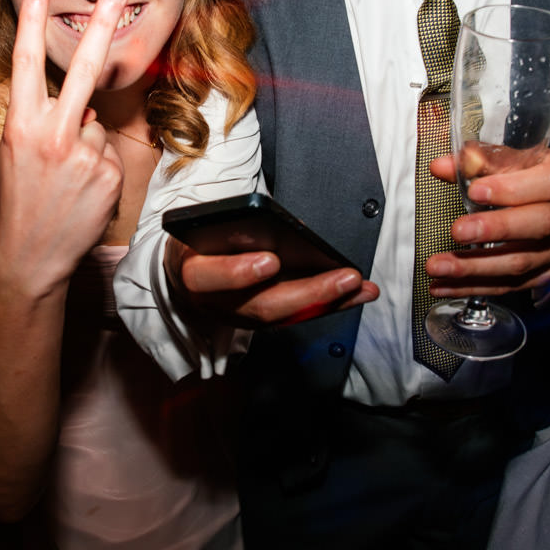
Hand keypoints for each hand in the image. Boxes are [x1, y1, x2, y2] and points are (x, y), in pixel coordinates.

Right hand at [0, 0, 123, 296]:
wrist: (30, 258)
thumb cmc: (18, 202)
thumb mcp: (14, 154)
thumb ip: (41, 121)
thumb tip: (79, 104)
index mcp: (20, 127)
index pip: (26, 65)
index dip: (31, 24)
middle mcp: (53, 136)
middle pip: (82, 70)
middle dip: (99, 26)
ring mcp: (85, 157)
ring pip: (96, 126)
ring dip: (87, 145)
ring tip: (66, 180)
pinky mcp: (109, 176)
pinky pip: (109, 154)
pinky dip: (100, 168)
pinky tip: (82, 192)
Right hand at [166, 237, 378, 328]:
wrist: (187, 275)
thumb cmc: (200, 242)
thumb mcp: (206, 227)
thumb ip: (237, 227)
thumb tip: (292, 228)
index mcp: (191, 271)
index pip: (207, 276)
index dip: (238, 272)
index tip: (271, 261)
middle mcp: (214, 303)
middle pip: (261, 305)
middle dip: (308, 293)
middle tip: (345, 278)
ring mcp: (238, 317)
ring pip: (284, 317)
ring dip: (328, 302)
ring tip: (362, 286)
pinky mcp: (260, 322)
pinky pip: (295, 317)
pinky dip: (328, 304)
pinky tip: (358, 292)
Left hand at [424, 148, 549, 298]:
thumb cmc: (549, 184)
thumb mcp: (526, 162)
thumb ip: (484, 161)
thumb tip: (442, 166)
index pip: (548, 182)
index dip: (511, 187)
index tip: (475, 190)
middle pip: (540, 224)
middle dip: (496, 229)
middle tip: (458, 230)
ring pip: (521, 263)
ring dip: (475, 267)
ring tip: (438, 265)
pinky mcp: (547, 277)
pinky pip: (510, 286)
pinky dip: (473, 288)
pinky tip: (444, 286)